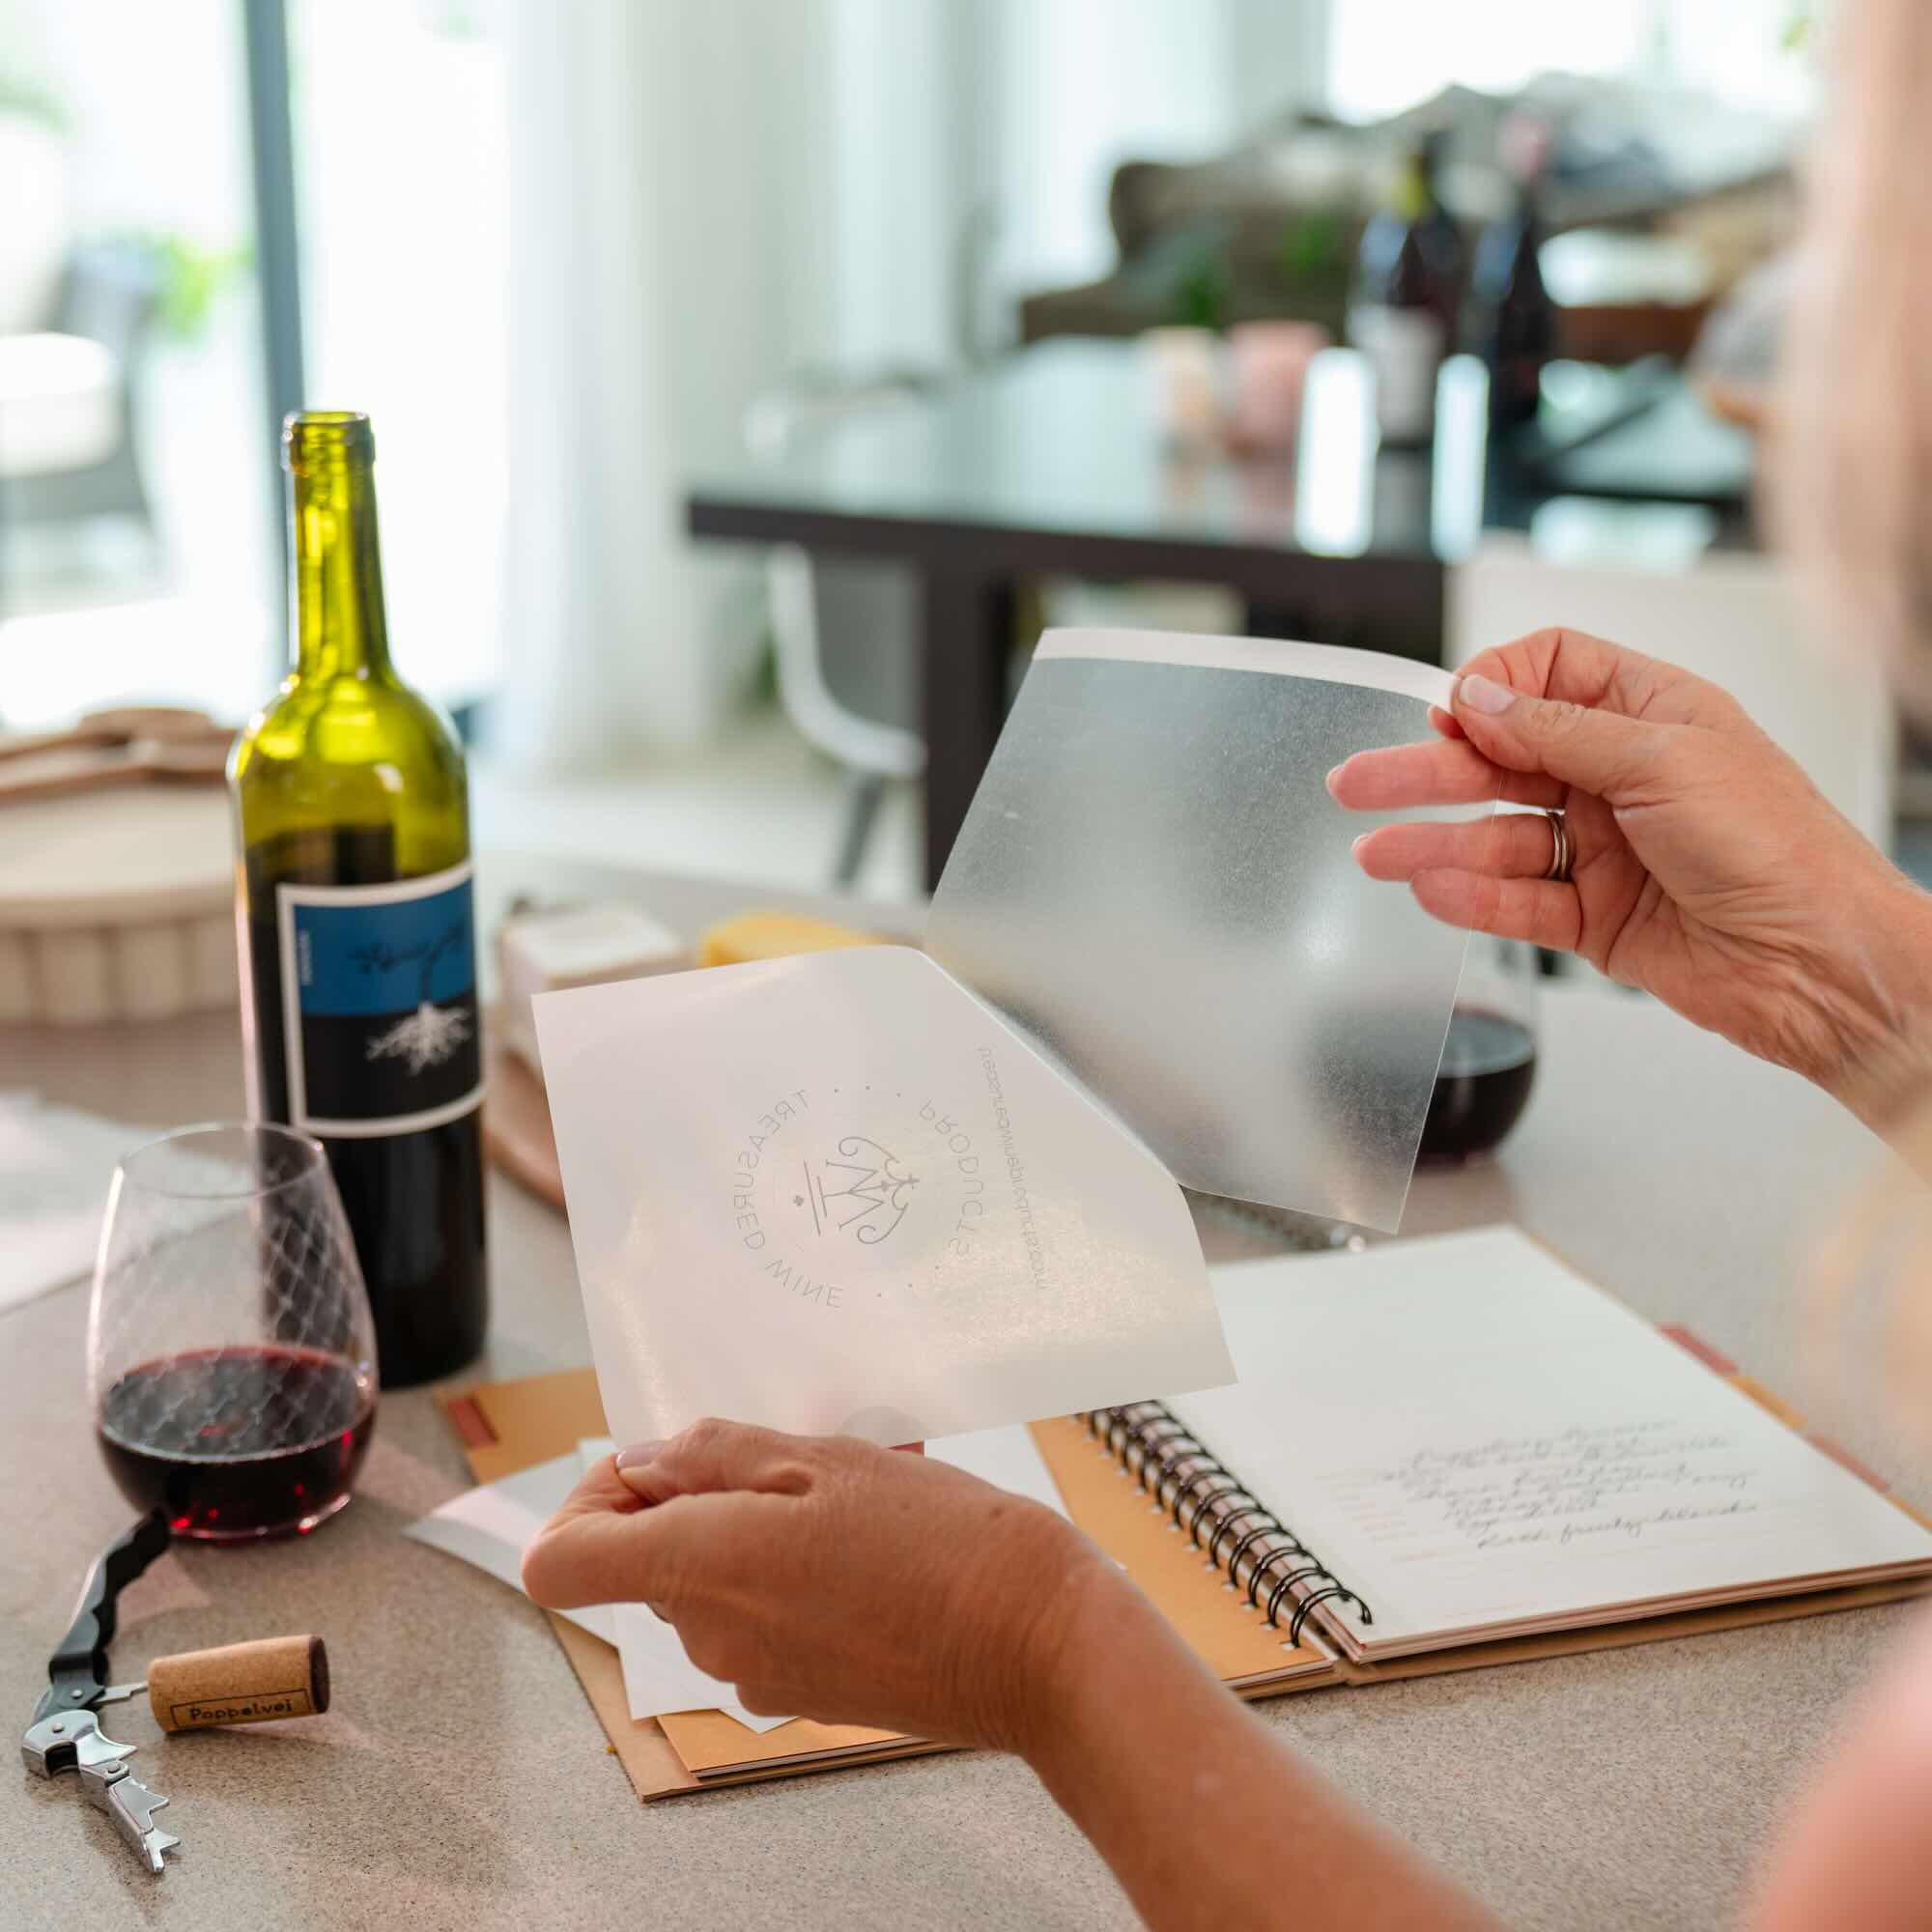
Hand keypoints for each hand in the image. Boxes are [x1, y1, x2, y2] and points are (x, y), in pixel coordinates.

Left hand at [521, 1418, 1128, 1750]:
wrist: (1039, 1643)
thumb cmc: (943, 1543)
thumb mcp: (826, 1459)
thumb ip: (716, 1456)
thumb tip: (644, 1464)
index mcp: (703, 1568)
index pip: (561, 1562)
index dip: (585, 1502)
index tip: (652, 1467)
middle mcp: (711, 1635)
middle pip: (646, 1560)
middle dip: (703, 1496)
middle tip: (796, 1456)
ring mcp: (756, 1673)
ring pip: (715, 1579)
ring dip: (763, 1526)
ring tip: (857, 1491)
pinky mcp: (802, 1691)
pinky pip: (766, 1614)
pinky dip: (798, 1570)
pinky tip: (877, 1540)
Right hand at [1329, 627, 1931, 1129]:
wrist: (1822, 965)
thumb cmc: (1781, 849)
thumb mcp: (1663, 760)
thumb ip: (1559, 730)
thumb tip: (1477, 696)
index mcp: (1652, 714)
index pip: (1547, 674)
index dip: (1491, 690)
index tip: (1450, 715)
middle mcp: (1622, 776)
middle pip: (1502, 760)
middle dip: (1427, 771)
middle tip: (1357, 782)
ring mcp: (1606, 848)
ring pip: (1499, 837)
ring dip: (1434, 843)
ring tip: (1375, 853)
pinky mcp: (1597, 918)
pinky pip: (1518, 901)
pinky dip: (1473, 897)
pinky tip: (1430, 890)